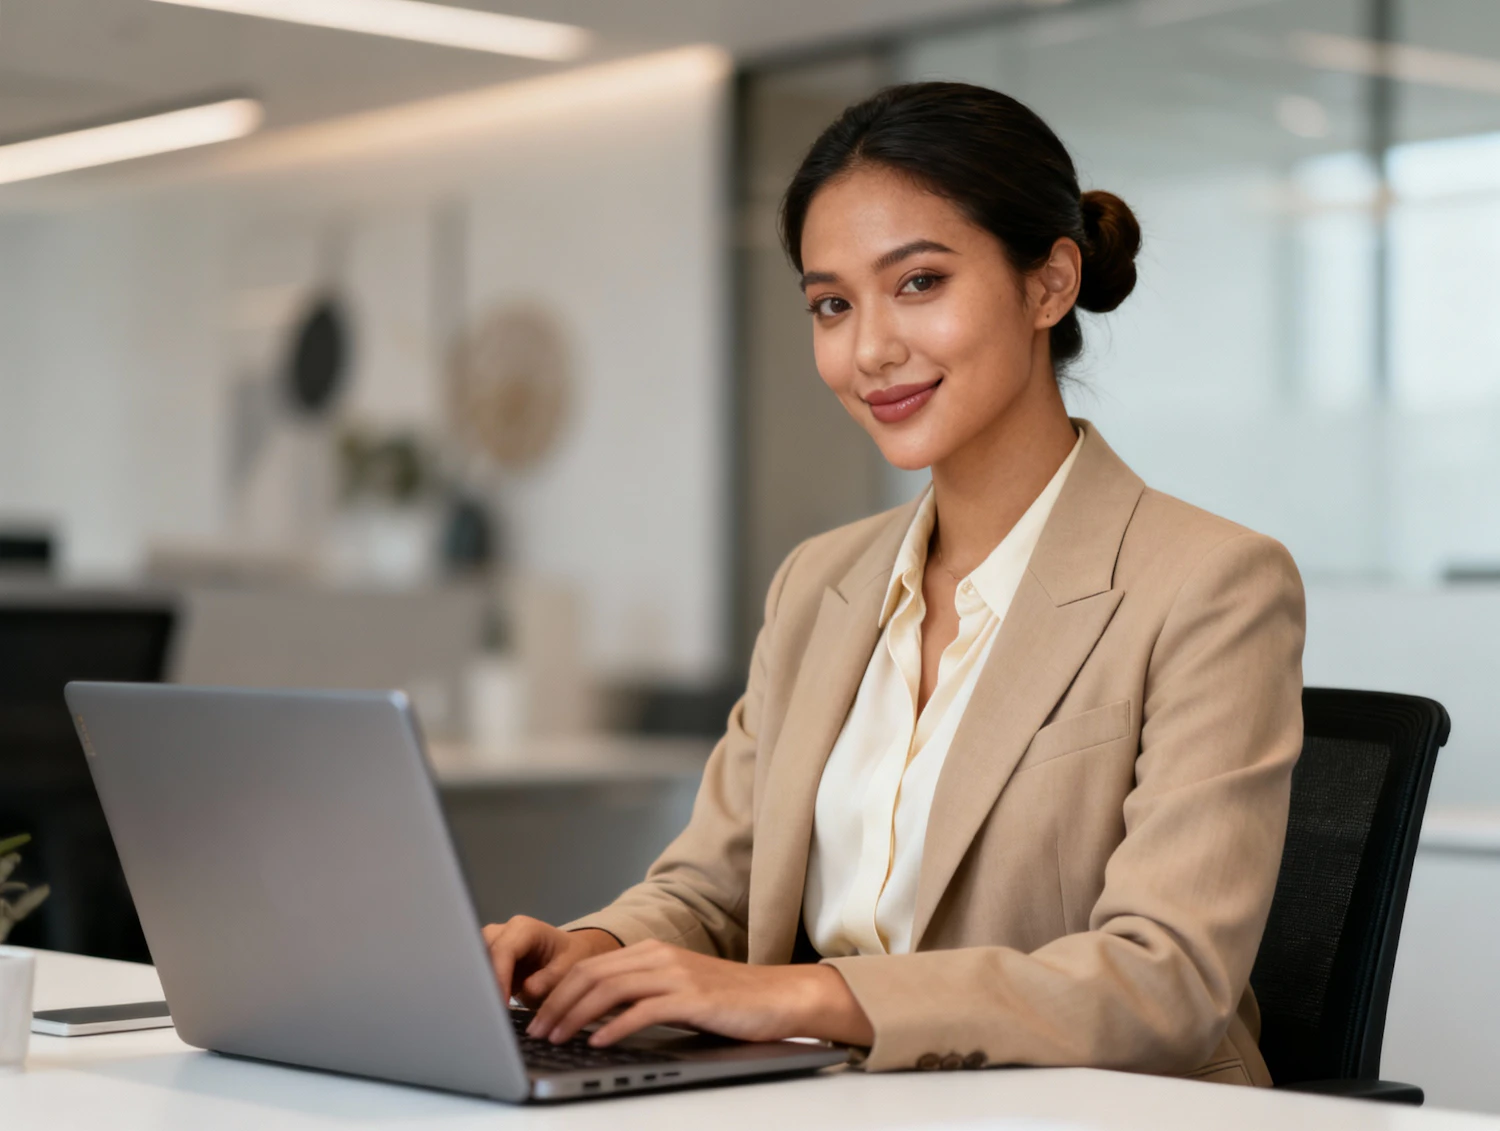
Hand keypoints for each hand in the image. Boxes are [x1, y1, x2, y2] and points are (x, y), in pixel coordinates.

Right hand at [483, 916, 621, 1004]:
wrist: (570, 955)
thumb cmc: (571, 959)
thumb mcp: (569, 969)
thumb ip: (548, 980)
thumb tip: (526, 988)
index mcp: (524, 929)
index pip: (503, 951)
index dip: (499, 978)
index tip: (500, 1005)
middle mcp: (503, 931)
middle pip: (480, 952)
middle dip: (481, 980)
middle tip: (485, 1010)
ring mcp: (492, 944)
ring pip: (473, 961)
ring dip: (477, 984)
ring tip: (483, 1010)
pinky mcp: (487, 959)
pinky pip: (476, 971)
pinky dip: (479, 988)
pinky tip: (483, 1006)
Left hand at [525, 938, 873, 1048]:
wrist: (779, 996)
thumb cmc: (729, 999)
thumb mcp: (677, 990)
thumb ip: (640, 995)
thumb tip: (594, 1017)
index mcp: (652, 951)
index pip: (590, 967)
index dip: (557, 992)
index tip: (536, 1016)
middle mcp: (660, 956)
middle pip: (592, 975)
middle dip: (556, 1004)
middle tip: (536, 1032)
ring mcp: (676, 974)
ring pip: (609, 990)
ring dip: (575, 1016)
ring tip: (556, 1038)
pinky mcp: (693, 997)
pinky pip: (642, 1010)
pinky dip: (613, 1027)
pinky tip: (597, 1042)